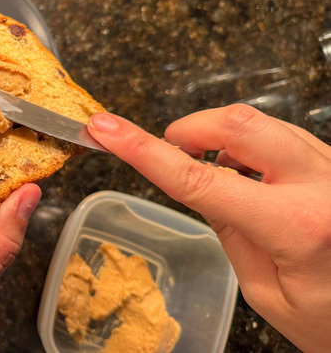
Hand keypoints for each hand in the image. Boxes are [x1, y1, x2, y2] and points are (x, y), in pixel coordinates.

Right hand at [87, 104, 330, 352]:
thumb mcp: (267, 293)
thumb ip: (230, 233)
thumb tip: (204, 186)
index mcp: (298, 227)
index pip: (199, 180)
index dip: (145, 151)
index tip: (107, 129)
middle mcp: (325, 184)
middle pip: (238, 123)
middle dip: (191, 128)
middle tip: (173, 149)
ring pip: (263, 122)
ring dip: (223, 139)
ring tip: (221, 178)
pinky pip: (286, 134)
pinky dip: (253, 146)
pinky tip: (254, 177)